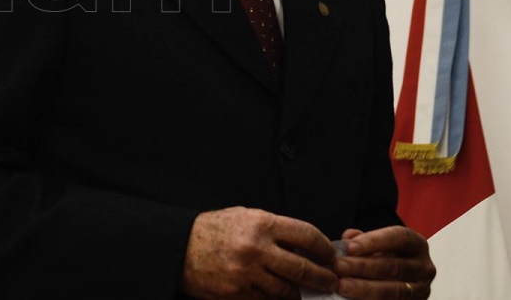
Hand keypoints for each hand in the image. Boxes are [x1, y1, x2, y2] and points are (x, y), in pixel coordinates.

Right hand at [180, 206, 339, 298]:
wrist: (179, 246)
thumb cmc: (213, 230)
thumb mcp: (245, 217)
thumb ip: (274, 229)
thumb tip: (304, 244)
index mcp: (261, 224)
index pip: (306, 235)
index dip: (324, 248)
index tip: (330, 256)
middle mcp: (256, 248)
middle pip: (303, 268)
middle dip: (323, 278)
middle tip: (331, 281)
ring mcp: (246, 273)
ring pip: (286, 290)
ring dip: (298, 292)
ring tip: (303, 289)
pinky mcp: (236, 293)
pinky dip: (273, 298)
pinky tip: (276, 293)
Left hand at [334, 226, 435, 298]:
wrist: (399, 281)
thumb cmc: (385, 258)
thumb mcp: (378, 244)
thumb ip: (363, 239)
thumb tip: (347, 238)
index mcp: (417, 244)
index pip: (398, 238)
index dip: (373, 241)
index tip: (349, 247)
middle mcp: (424, 267)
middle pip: (394, 266)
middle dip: (364, 266)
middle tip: (339, 267)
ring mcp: (422, 290)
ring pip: (394, 290)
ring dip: (366, 288)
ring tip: (343, 285)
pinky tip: (353, 299)